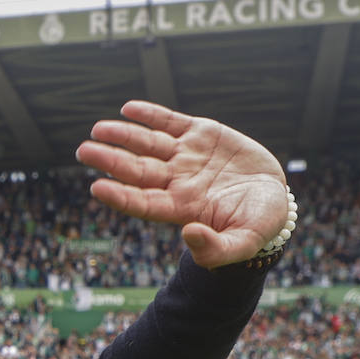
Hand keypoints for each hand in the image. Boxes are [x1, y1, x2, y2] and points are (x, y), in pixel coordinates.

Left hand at [75, 100, 289, 268]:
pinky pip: (170, 122)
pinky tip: (128, 109)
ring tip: (98, 129)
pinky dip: (150, 115)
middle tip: (83, 151)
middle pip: (137, 170)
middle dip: (110, 160)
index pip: (143, 202)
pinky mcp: (201, 134)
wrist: (276, 196)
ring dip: (123, 136)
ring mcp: (187, 156)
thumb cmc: (259, 224)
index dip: (120, 196)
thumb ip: (217, 249)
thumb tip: (189, 236)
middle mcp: (177, 181)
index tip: (97, 187)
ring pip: (148, 144)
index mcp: (182, 208)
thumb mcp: (244, 242)